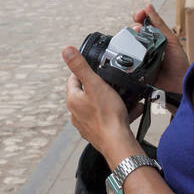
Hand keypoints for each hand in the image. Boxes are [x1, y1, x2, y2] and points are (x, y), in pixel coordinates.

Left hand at [62, 47, 139, 163]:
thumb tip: (66, 50)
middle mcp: (76, 113)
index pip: (73, 79)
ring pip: (96, 107)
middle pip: (85, 93)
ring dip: (108, 101)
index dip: (83, 71)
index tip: (95, 68)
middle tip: (111, 82)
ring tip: (121, 97)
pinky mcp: (96, 133)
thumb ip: (80, 66)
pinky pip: (106, 119)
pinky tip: (128, 111)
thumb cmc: (107, 115)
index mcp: (73, 100)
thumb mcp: (95, 84)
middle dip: (98, 86)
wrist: (117, 142)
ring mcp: (85, 125)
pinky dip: (115, 114)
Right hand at [132, 3, 189, 93]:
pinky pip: (124, 60)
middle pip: (133, 33)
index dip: (139, 17)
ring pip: (127, 44)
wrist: (179, 87)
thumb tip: (148, 6)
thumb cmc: (179, 65)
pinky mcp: (132, 70)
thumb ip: (159, 24)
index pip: (142, 24)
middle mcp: (145, 48)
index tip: (138, 14)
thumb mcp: (171, 40)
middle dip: (133, 26)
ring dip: (128, 37)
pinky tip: (126, 49)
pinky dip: (122, 53)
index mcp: (155, 40)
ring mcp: (138, 59)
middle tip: (137, 27)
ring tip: (134, 36)